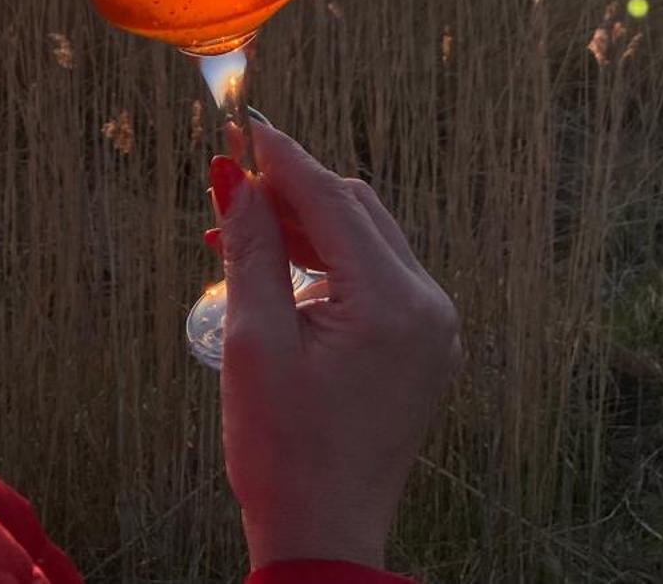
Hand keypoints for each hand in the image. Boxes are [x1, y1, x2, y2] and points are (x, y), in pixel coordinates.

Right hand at [210, 118, 460, 570]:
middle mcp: (428, 306)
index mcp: (392, 303)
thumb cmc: (282, 451)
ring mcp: (434, 329)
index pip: (333, 200)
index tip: (242, 124)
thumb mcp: (253, 341)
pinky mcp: (425, 349)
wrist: (323, 538)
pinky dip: (332, 263)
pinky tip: (282, 269)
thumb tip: (233, 175)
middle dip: (293, 192)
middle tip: (228, 186)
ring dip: (309, 227)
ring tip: (240, 230)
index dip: (282, 158)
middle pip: (357, 212)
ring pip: (368, 241)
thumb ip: (250, 248)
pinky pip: (379, 278)